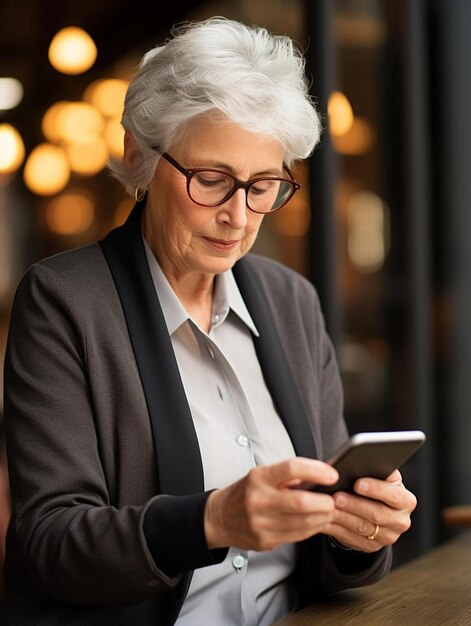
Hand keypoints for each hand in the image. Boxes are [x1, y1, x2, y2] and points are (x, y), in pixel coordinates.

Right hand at [204, 458, 338, 549]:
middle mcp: (258, 500)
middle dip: (324, 502)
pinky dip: (312, 528)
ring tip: (328, 510)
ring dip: (322, 517)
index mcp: (259, 477)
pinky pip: (298, 536)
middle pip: (301, 502)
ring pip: (303, 522)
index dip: (316, 471)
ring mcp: (261, 523)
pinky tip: (316, 522)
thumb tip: (319, 477)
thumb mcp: (262, 475)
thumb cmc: (245, 493)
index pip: (291, 469)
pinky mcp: (266, 541)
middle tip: (334, 499)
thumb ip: (288, 476)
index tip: (330, 474)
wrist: (220, 517)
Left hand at [322, 470, 416, 551]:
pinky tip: (324, 519)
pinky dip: (336, 528)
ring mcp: (387, 536)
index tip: (358, 483)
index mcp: (406, 501)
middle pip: (377, 514)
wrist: (373, 508)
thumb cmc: (374, 485)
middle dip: (355, 504)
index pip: (393, 495)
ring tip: (328, 506)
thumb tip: (360, 462)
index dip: (376, 489)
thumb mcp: (380, 476)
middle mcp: (400, 521)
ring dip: (343, 516)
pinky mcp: (371, 546)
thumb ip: (375, 471)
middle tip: (336, 496)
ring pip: (362, 527)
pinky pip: (351, 538)